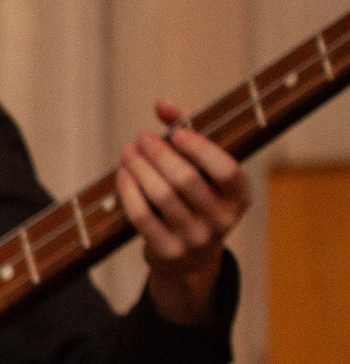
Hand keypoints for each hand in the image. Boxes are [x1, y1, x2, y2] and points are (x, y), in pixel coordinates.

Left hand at [121, 100, 249, 325]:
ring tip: (127, 151)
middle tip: (141, 137)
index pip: (225, 168)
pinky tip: (122, 174)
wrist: (190, 259)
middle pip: (186, 180)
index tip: (177, 132)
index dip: (200, 148)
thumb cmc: (196, 198)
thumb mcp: (202, 169)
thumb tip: (161, 104)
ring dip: (140, 169)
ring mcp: (195, 239)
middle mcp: (222, 220)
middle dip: (160, 154)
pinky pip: (142, 217)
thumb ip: (187, 132)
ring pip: (161, 197)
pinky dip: (129, 192)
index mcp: (240, 196)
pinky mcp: (167, 251)